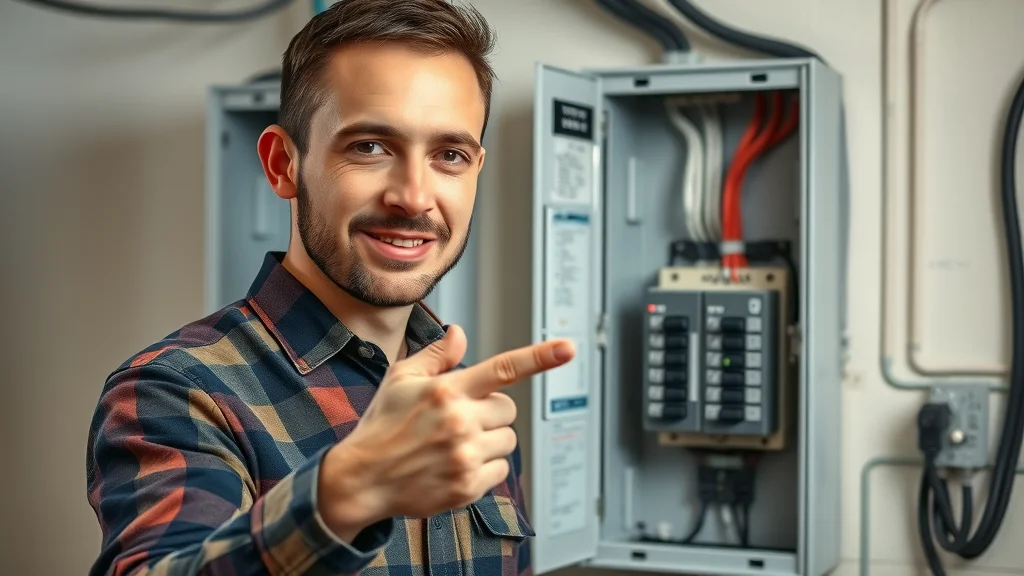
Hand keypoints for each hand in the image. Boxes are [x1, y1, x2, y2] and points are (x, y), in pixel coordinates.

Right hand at [317, 325, 575, 538]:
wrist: (361, 479)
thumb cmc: (382, 425)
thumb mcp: (400, 379)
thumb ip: (437, 355)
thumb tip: (460, 333)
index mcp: (446, 391)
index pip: (503, 368)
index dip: (540, 357)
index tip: (568, 348)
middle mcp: (460, 422)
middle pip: (508, 409)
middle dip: (489, 411)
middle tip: (459, 419)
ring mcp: (465, 457)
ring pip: (507, 440)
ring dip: (489, 439)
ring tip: (454, 444)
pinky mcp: (467, 487)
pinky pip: (500, 470)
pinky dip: (485, 467)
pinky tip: (455, 465)